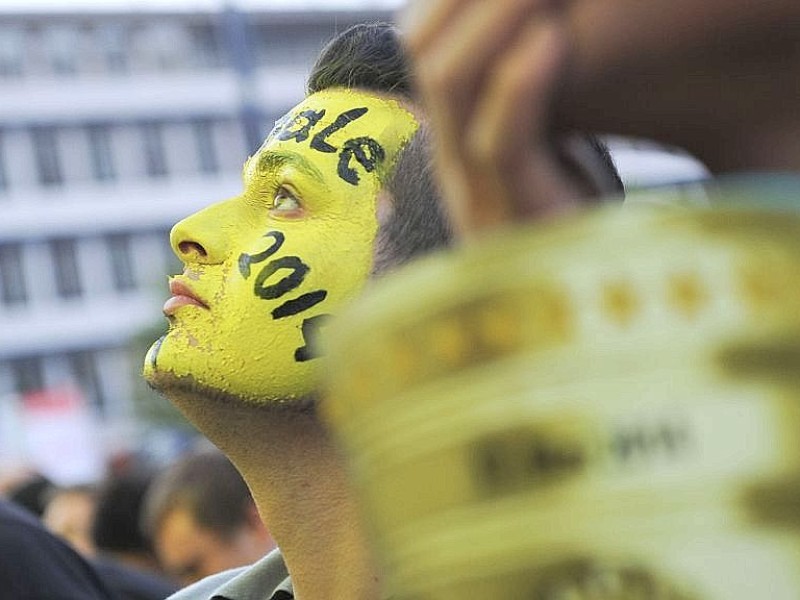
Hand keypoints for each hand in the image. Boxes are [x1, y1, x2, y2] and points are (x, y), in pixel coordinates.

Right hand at [403, 0, 601, 238]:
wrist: (587, 319)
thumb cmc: (577, 225)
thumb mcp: (547, 158)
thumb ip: (528, 113)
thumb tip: (538, 43)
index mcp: (459, 147)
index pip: (427, 48)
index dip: (451, 2)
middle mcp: (454, 166)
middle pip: (428, 55)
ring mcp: (475, 195)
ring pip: (451, 85)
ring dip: (496, 17)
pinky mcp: (513, 219)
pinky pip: (499, 143)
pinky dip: (521, 81)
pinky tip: (552, 37)